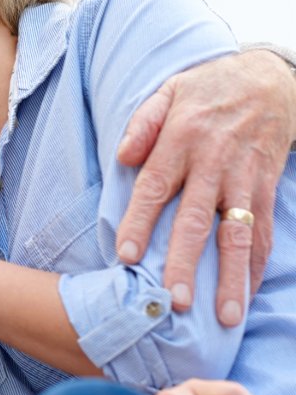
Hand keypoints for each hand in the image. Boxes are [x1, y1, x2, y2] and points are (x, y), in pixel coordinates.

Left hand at [116, 50, 295, 324]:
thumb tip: (123, 156)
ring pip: (238, 235)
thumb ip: (143, 123)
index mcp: (181, 140)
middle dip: (185, 262)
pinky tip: (247, 294)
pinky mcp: (268, 187)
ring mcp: (244, 179)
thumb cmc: (207, 90)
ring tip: (224, 316)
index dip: (140, 222)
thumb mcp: (169, 91)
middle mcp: (213, 163)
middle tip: (174, 300)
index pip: (154, 187)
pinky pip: (264, 231)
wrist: (270, 78)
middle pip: (196, 220)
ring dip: (230, 277)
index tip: (126, 256)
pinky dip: (257, 265)